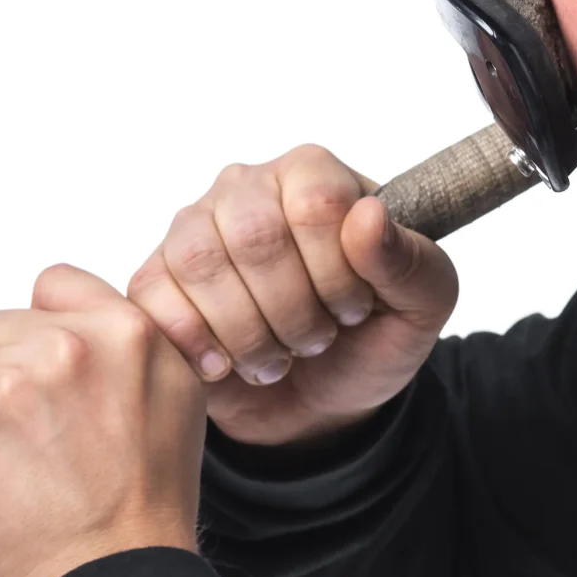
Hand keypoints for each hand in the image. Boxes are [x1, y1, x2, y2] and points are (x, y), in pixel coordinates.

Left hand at [0, 266, 205, 576]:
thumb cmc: (144, 507)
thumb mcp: (177, 401)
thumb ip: (134, 352)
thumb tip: (86, 332)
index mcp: (128, 333)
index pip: (55, 284)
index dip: (42, 331)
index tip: (44, 370)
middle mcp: (68, 347)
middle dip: (0, 375)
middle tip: (25, 433)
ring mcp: (7, 384)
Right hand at [126, 145, 458, 447]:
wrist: (323, 403)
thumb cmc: (373, 338)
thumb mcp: (422, 306)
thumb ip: (410, 260)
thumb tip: (368, 216)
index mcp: (315, 173)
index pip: (316, 201)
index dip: (338, 272)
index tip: (355, 310)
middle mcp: (247, 187)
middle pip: (254, 234)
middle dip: (294, 309)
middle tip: (316, 341)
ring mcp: (193, 228)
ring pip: (200, 264)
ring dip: (249, 332)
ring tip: (277, 357)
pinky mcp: (156, 278)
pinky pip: (154, 296)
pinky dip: (196, 343)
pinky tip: (227, 367)